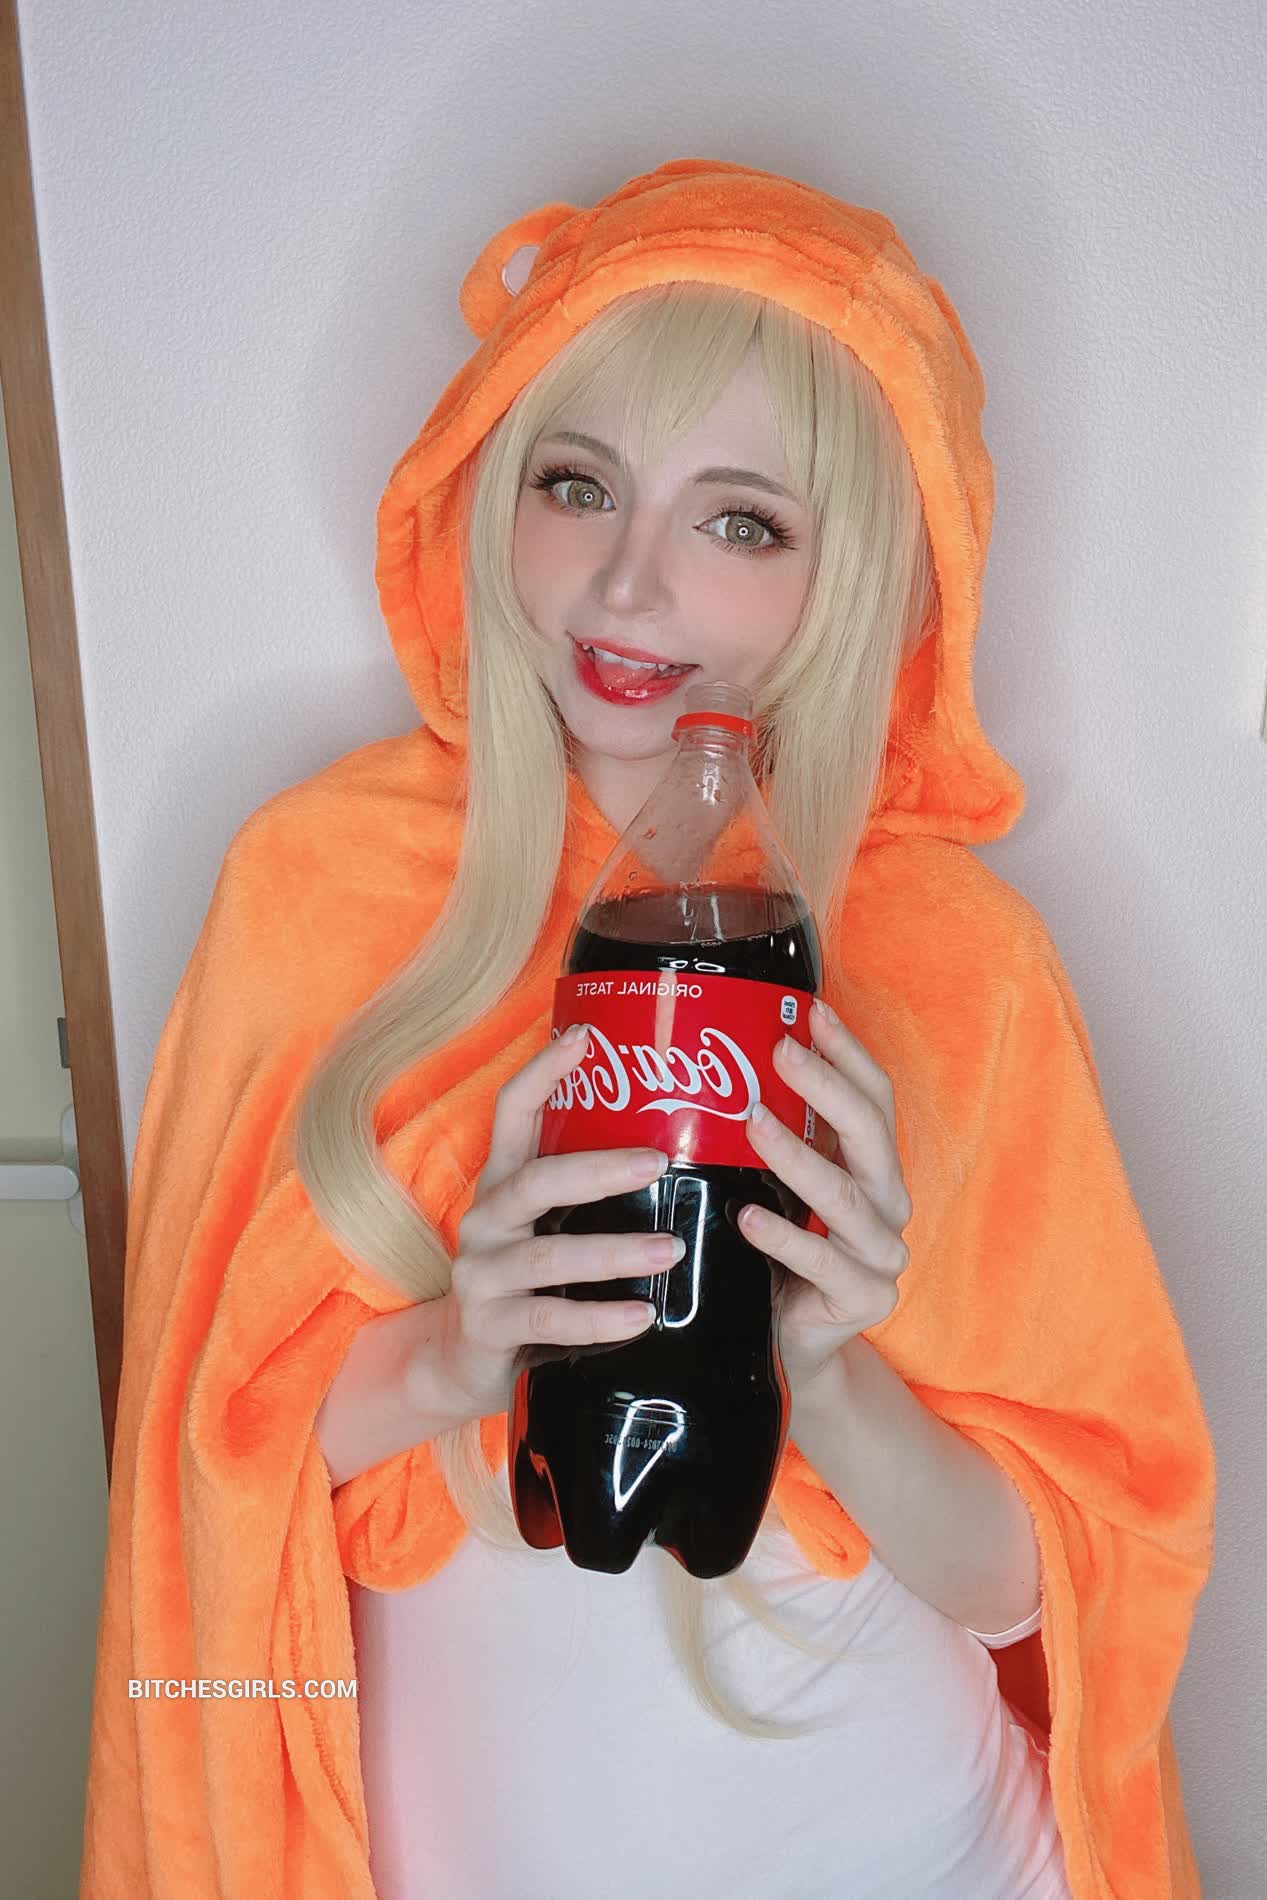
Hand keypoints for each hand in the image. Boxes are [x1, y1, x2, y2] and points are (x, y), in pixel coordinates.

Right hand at [430, 1026, 686, 1419]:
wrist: (465, 1359)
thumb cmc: (528, 1280)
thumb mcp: (549, 1226)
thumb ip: (591, 1194)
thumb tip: (684, 1154)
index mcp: (504, 1183)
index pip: (513, 1112)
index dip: (543, 1072)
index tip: (585, 1037)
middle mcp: (486, 1220)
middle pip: (535, 1181)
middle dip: (598, 1169)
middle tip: (658, 1163)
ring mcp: (481, 1273)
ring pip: (547, 1255)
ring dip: (614, 1252)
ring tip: (670, 1249)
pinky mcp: (487, 1325)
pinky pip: (546, 1318)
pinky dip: (597, 1319)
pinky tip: (641, 1316)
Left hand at [738, 996, 912, 1401]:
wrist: (790, 1343)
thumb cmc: (778, 1254)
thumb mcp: (779, 1187)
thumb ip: (773, 1137)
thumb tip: (719, 1059)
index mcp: (875, 1169)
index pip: (874, 1098)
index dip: (848, 1053)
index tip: (811, 1012)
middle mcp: (888, 1204)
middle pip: (869, 1133)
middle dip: (825, 1086)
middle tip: (779, 1052)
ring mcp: (881, 1255)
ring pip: (842, 1195)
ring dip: (795, 1154)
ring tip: (752, 1121)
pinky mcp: (865, 1299)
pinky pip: (821, 1260)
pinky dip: (783, 1235)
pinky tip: (747, 1216)